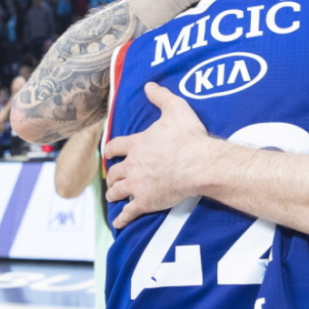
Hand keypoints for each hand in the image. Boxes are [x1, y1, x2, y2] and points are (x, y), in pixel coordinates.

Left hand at [104, 83, 209, 228]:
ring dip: (113, 194)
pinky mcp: (145, 202)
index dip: (111, 150)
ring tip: (113, 197)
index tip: (109, 153)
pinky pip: (128, 212)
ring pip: (117, 191)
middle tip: (113, 178)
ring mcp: (137, 185)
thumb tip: (149, 84)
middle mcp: (132, 165)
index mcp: (137, 144)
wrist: (199, 164)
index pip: (115, 146)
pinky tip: (118, 223)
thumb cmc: (189, 137)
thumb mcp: (176, 109)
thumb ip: (161, 96)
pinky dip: (122, 218)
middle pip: (115, 172)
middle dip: (112, 175)